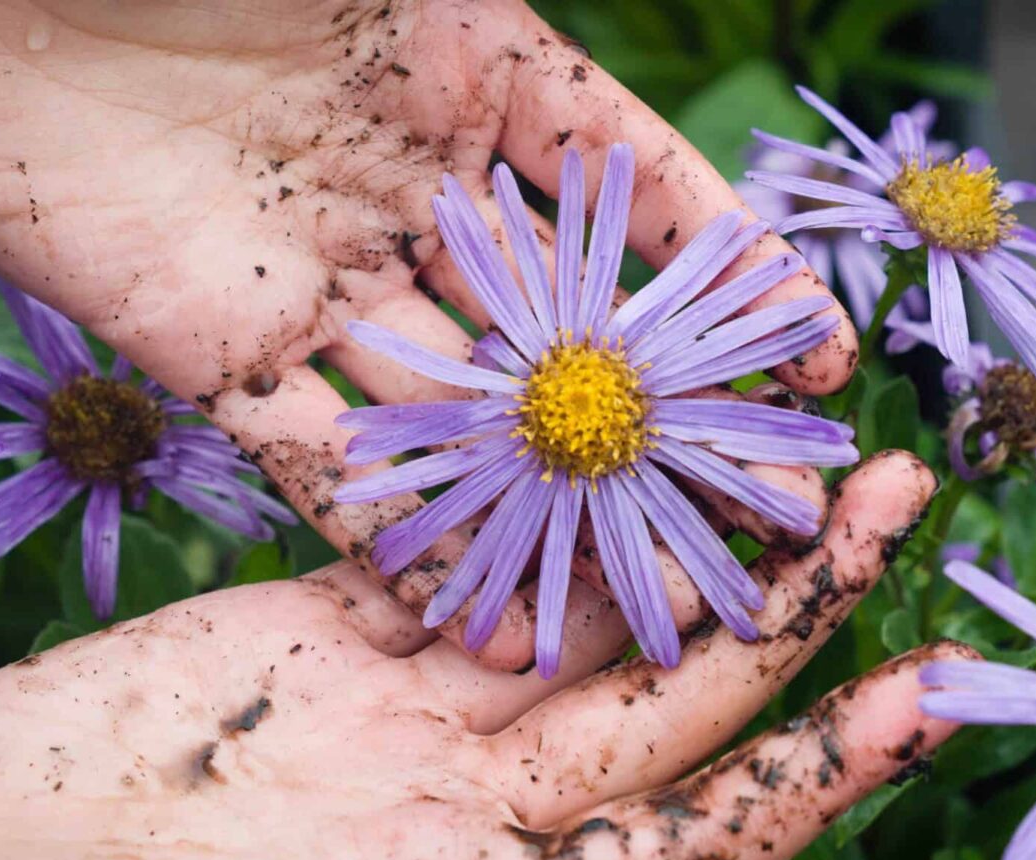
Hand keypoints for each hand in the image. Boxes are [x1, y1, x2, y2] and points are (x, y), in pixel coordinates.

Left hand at [0, 0, 856, 667]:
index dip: (729, 275)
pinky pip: (320, 458)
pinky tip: (467, 611)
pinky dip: (391, 534)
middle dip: (659, 427)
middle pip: (561, 327)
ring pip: (458, 412)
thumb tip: (679, 165)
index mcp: (468, 74)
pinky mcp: (216, 351)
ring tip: (637, 604)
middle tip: (760, 516)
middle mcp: (410, 190)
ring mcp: (319, 277)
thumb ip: (529, 73)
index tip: (819, 359)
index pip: (634, 187)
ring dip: (542, 510)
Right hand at [0, 455, 967, 859]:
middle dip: (789, 601)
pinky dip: (514, 496)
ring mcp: (393, 710)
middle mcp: (463, 806)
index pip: (691, 839)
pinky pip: (442, 551)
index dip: (810, 773)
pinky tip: (598, 418)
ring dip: (676, 520)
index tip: (921, 698)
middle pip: (663, 694)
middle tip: (899, 495)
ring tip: (780, 428)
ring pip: (572, 602)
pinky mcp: (309, 627)